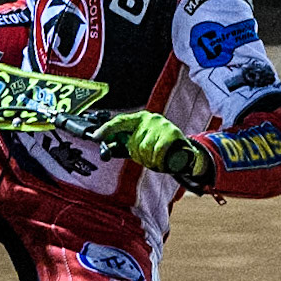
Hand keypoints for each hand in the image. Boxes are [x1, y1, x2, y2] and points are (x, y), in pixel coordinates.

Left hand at [92, 111, 208, 177]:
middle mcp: (150, 119)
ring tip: (155, 159)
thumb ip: (125, 145)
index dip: (106, 129)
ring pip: (144, 149)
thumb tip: (106, 148)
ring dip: (148, 160)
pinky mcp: (172, 134)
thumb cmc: (159, 147)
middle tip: (146, 158)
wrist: (185, 153)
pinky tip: (161, 161)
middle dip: (138, 155)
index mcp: (140, 118)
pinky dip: (157, 161)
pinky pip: (156, 152)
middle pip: (133, 143)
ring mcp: (162, 125)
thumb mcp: (142, 143)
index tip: (95, 136)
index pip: (119, 121)